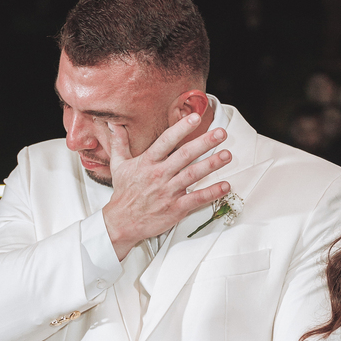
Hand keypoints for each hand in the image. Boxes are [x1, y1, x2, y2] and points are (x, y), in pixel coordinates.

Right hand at [101, 115, 232, 260]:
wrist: (121, 222)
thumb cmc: (124, 193)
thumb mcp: (118, 165)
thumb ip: (119, 143)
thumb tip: (114, 124)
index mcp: (147, 163)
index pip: (166, 141)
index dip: (181, 129)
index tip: (195, 117)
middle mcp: (159, 175)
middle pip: (184, 155)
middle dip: (204, 143)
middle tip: (220, 133)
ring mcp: (168, 192)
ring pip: (193, 175)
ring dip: (212, 164)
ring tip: (227, 155)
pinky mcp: (175, 209)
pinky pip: (196, 199)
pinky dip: (212, 193)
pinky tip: (225, 185)